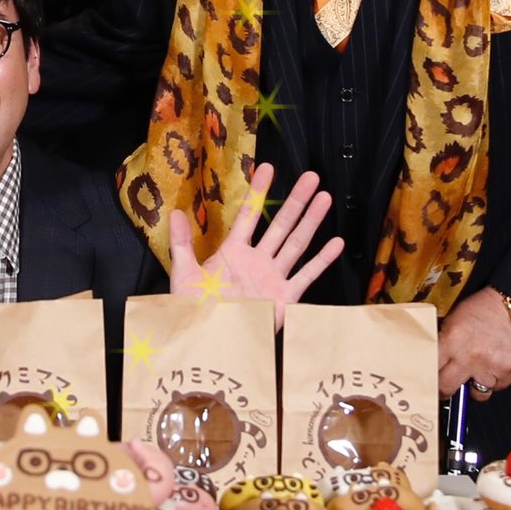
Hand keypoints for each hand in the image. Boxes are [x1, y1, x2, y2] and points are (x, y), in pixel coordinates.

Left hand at [168, 163, 344, 328]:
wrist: (209, 341)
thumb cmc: (195, 309)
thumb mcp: (184, 274)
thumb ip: (182, 244)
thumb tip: (174, 212)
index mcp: (234, 252)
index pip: (249, 215)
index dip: (258, 192)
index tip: (268, 168)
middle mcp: (257, 261)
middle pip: (280, 225)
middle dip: (296, 201)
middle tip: (311, 176)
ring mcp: (273, 277)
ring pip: (296, 244)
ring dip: (311, 221)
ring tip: (324, 198)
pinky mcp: (285, 298)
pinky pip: (306, 275)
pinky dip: (322, 260)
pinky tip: (336, 243)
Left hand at [435, 288, 510, 396]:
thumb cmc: (486, 309)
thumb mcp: (455, 318)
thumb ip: (444, 340)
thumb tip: (434, 358)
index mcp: (452, 341)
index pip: (431, 369)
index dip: (428, 378)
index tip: (428, 382)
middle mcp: (469, 357)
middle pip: (447, 388)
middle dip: (444, 391)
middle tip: (445, 389)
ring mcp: (489, 367)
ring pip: (476, 393)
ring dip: (475, 385)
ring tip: (478, 370)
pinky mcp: (508, 373)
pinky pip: (498, 387)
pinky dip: (495, 380)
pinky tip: (495, 365)